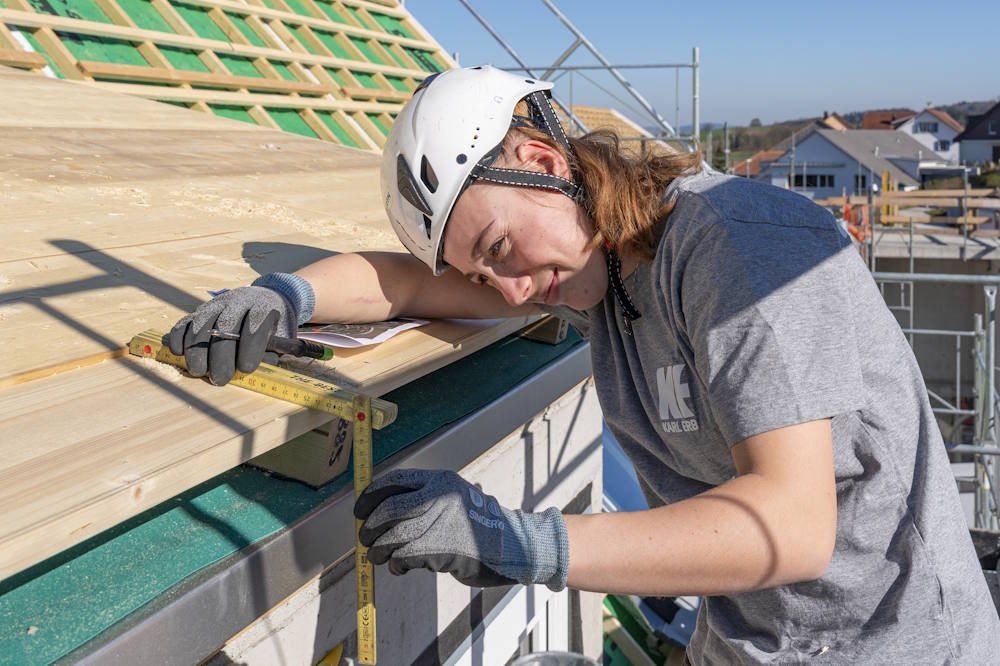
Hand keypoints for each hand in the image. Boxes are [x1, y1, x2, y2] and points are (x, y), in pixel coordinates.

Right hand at [168, 286, 296, 384]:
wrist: (260, 300)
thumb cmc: (270, 326)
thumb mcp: (279, 336)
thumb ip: (269, 353)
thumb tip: (250, 370)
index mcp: (263, 307)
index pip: (256, 322)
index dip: (250, 347)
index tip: (246, 369)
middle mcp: (238, 302)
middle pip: (225, 325)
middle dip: (220, 355)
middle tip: (220, 378)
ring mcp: (215, 305)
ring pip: (201, 323)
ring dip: (196, 350)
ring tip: (198, 371)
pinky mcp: (198, 311)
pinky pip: (184, 322)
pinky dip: (179, 338)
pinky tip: (180, 354)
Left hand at [354, 469, 568, 589]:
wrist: (510, 545)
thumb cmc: (476, 526)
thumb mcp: (453, 499)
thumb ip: (423, 500)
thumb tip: (379, 513)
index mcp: (439, 481)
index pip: (394, 481)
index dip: (371, 495)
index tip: (359, 509)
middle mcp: (439, 497)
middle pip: (388, 510)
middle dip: (369, 526)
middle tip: (365, 538)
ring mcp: (440, 523)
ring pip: (393, 537)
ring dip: (379, 550)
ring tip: (379, 557)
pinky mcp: (442, 549)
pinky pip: (405, 557)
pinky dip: (397, 564)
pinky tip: (401, 567)